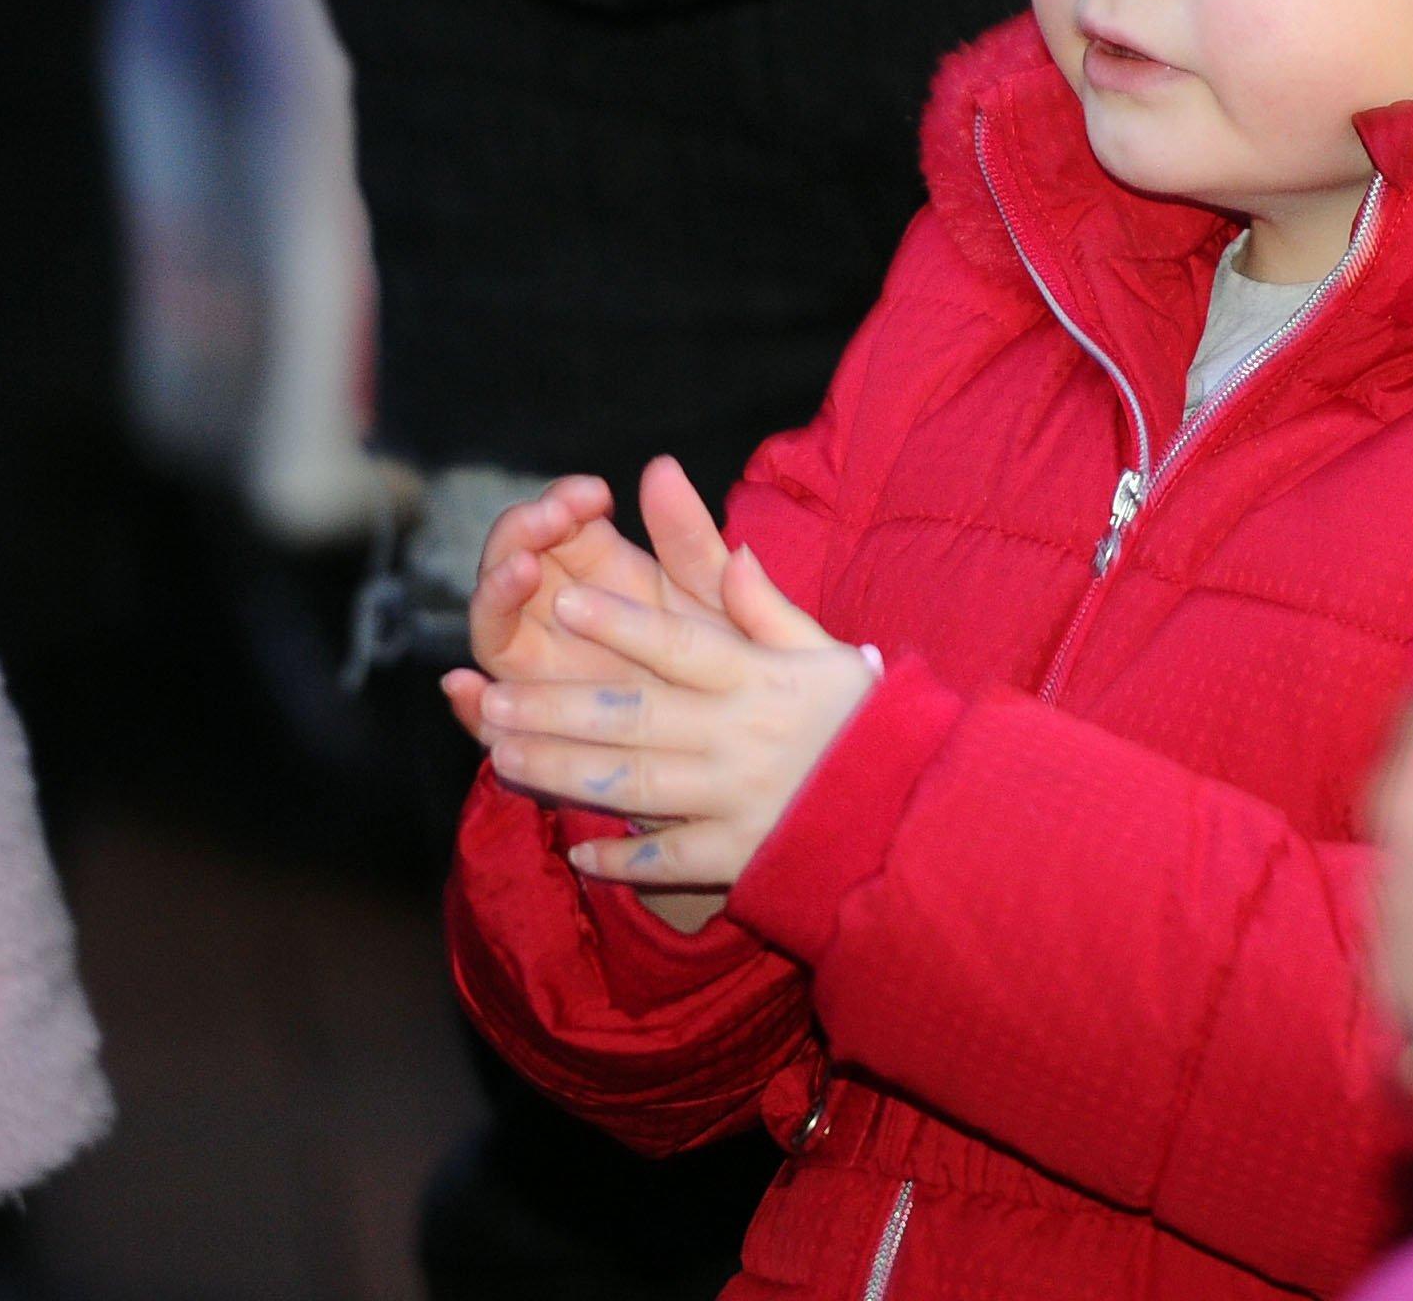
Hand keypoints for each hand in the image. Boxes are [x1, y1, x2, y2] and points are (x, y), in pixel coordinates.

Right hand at [441, 460, 735, 738]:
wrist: (752, 751)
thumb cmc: (733, 664)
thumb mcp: (714, 596)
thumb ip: (688, 536)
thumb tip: (661, 465)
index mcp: (603, 573)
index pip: (557, 523)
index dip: (562, 501)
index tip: (592, 493)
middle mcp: (561, 617)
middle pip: (513, 566)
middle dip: (521, 533)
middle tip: (551, 518)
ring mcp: (544, 673)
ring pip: (496, 629)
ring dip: (494, 595)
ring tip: (520, 570)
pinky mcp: (537, 732)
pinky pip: (490, 721)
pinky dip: (468, 705)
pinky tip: (462, 686)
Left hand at [479, 547, 872, 898]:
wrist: (916, 816)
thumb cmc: (865, 724)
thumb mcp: (826, 654)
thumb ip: (768, 609)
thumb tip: (731, 552)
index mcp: (759, 679)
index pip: (679, 644)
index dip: (620, 622)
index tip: (563, 599)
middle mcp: (740, 737)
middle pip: (635, 717)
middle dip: (557, 707)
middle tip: (496, 699)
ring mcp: (738, 800)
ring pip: (635, 784)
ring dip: (564, 772)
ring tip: (504, 758)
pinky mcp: (741, 856)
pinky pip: (670, 859)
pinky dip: (622, 860)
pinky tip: (576, 850)